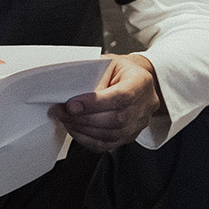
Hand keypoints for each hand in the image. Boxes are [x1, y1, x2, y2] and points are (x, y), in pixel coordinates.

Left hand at [49, 54, 164, 153]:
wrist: (130, 78)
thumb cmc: (117, 70)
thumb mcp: (105, 63)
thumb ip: (92, 77)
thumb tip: (71, 95)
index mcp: (141, 81)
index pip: (121, 97)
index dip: (95, 103)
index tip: (72, 105)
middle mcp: (145, 104)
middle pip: (117, 119)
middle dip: (84, 118)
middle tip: (63, 112)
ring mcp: (140, 122)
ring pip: (111, 135)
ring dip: (83, 129)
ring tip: (66, 119)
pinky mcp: (130, 135)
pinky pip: (107, 145)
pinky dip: (87, 139)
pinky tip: (76, 129)